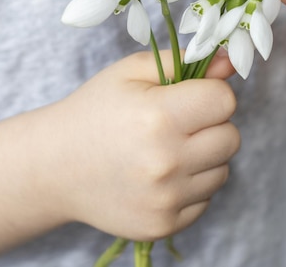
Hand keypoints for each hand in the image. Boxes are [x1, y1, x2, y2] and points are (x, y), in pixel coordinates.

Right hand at [46, 51, 238, 240]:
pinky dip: (190, 186)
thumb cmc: (95, 111)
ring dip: (203, 158)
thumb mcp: (132, 72)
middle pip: (231, 138)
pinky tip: (159, 176)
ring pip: (222, 170)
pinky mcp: (164, 225)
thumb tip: (230, 60)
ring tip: (166, 151)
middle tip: (177, 124)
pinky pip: (205, 198)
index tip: (189, 98)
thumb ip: (184, 61)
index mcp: (158, 117)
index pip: (225, 101)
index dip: (210, 94)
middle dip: (211, 126)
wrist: (55, 167)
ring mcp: (165, 199)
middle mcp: (165, 162)